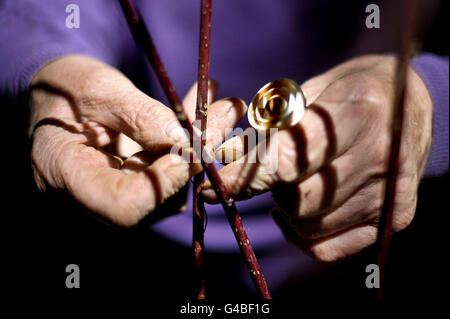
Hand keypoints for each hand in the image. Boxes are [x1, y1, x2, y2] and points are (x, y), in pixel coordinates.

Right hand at [30, 55, 246, 226]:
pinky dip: (189, 145)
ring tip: (224, 108)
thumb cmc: (64, 88)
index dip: (165, 182)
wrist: (58, 98)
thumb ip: (140, 116)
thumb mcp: (97, 89)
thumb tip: (188, 143)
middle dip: (196, 158)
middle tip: (225, 116)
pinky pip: (167, 175)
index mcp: (64, 177)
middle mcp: (90, 201)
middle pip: (154, 200)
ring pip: (169, 188)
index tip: (193, 149)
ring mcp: (114, 198)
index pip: (123, 205)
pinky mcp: (133, 189)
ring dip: (201, 147)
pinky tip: (206, 111)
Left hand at [202, 55, 431, 260]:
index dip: (245, 175)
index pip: (289, 159)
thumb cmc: (353, 91)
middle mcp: (379, 158)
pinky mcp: (393, 218)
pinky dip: (302, 235)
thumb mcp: (312, 90)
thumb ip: (271, 126)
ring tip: (291, 183)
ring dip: (286, 210)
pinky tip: (300, 210)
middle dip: (268, 190)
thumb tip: (223, 159)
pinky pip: (329, 248)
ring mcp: (390, 194)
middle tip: (267, 171)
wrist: (414, 106)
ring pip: (309, 227)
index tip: (212, 183)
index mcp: (357, 114)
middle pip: (297, 200)